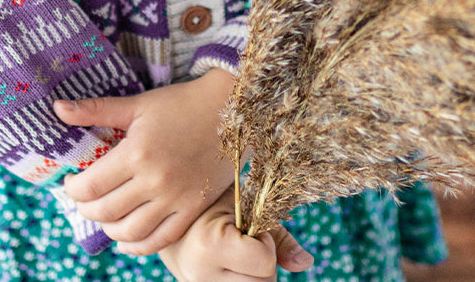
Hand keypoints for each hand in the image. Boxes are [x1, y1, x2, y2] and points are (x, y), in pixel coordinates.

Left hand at [55, 70, 235, 253]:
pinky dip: (138, 247)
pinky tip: (126, 239)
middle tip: (83, 199)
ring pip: (129, 232)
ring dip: (109, 229)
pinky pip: (160, 240)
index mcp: (136, 152)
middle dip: (86, 209)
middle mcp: (154, 180)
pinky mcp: (192, 209)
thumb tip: (57, 109)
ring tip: (104, 216)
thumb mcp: (137, 103)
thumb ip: (96, 110)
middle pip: (105, 211)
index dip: (73, 188)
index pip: (90, 186)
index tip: (72, 182)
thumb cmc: (180, 103)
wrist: (230, 109)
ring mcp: (175, 199)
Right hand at [157, 187, 313, 281]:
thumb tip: (307, 264)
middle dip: (262, 265)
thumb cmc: (212, 200)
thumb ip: (278, 236)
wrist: (168, 211)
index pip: (264, 263)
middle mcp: (199, 274)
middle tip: (243, 240)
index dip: (265, 243)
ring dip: (252, 276)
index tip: (249, 226)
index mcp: (209, 245)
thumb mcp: (244, 206)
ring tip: (234, 253)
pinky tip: (229, 267)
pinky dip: (242, 280)